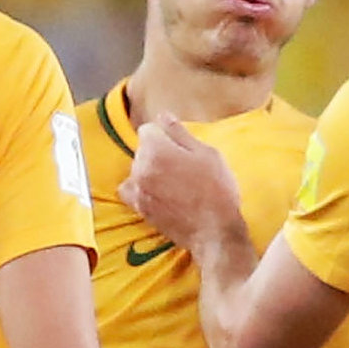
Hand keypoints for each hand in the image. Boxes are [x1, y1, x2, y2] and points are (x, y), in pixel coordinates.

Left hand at [117, 119, 244, 256]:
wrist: (214, 230)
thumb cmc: (216, 189)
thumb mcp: (207, 153)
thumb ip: (180, 133)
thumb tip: (163, 116)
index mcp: (155, 149)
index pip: (147, 130)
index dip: (165, 136)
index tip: (181, 147)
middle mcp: (140, 168)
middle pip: (142, 150)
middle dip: (157, 153)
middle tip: (183, 167)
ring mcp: (137, 190)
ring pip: (137, 170)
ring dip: (150, 171)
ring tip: (175, 183)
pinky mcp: (139, 208)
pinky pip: (132, 191)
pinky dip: (142, 189)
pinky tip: (160, 194)